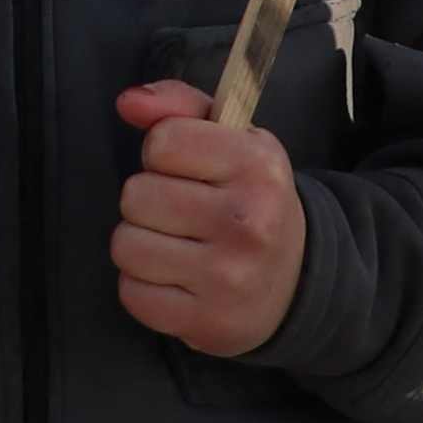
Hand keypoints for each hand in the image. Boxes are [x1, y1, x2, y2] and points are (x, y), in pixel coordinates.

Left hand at [108, 80, 307, 360]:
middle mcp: (248, 222)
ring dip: (141, 244)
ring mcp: (227, 277)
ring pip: (126, 245)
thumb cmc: (249, 200)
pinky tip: (176, 280)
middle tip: (184, 213)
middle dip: (150, 201)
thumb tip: (128, 101)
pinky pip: (132, 293)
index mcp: (258, 166)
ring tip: (178, 246)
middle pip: (136, 195)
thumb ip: (178, 106)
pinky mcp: (206, 322)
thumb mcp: (232, 140)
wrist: (296, 284)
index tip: (189, 170)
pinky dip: (143, 286)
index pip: (163, 142)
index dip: (164, 154)